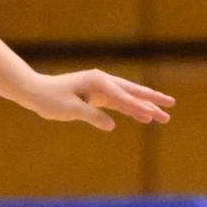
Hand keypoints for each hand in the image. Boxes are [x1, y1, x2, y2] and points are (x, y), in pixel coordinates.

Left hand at [20, 68, 174, 131]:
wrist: (35, 91)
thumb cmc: (50, 99)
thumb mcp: (70, 110)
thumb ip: (92, 116)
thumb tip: (111, 125)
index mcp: (97, 81)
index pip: (121, 97)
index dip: (136, 107)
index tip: (150, 117)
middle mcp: (102, 81)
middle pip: (132, 91)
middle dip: (152, 100)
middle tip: (171, 106)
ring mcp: (101, 88)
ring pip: (128, 97)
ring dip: (145, 106)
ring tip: (164, 115)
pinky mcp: (97, 95)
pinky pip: (119, 103)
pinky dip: (132, 109)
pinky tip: (143, 115)